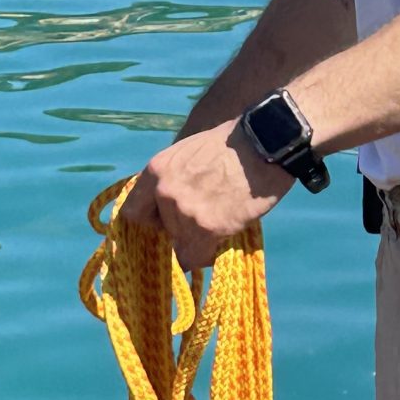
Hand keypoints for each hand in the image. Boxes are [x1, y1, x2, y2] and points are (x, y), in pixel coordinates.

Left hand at [122, 124, 291, 272]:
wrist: (265, 142)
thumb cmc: (235, 143)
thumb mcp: (190, 152)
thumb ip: (174, 177)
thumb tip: (168, 204)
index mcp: (157, 170)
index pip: (133, 212)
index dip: (153, 219)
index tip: (167, 220)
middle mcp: (164, 192)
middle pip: (162, 231)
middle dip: (181, 228)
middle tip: (206, 217)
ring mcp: (184, 211)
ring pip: (180, 246)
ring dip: (199, 240)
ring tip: (221, 223)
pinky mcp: (206, 228)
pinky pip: (196, 257)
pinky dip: (207, 254)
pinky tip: (221, 239)